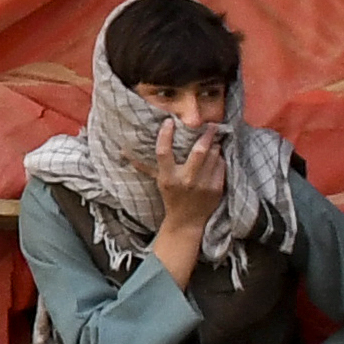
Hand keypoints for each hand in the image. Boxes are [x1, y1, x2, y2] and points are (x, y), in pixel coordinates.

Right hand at [153, 120, 228, 273]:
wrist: (187, 222)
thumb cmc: (171, 198)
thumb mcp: (158, 181)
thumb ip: (144, 166)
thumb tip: (122, 151)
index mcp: (168, 178)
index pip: (163, 151)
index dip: (165, 135)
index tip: (169, 121)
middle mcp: (185, 181)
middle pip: (198, 152)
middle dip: (206, 136)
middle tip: (211, 125)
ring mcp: (203, 186)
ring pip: (213, 156)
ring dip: (214, 146)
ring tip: (213, 142)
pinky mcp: (216, 189)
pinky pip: (221, 166)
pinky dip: (219, 159)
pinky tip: (217, 158)